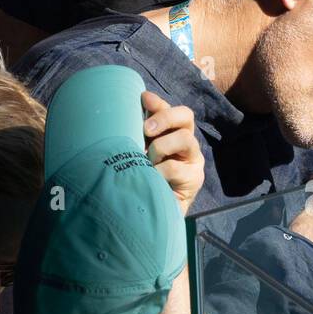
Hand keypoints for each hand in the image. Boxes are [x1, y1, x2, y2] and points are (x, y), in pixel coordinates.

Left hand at [143, 92, 203, 215]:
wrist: (151, 214)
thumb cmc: (141, 179)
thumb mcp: (136, 154)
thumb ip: (135, 137)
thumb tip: (118, 116)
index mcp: (172, 133)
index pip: (171, 110)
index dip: (159, 102)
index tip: (142, 99)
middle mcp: (186, 143)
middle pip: (186, 116)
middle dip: (165, 118)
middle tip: (147, 130)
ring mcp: (193, 160)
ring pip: (186, 139)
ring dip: (162, 147)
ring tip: (148, 160)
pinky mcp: (194, 179)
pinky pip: (176, 167)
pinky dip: (159, 171)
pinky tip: (151, 178)